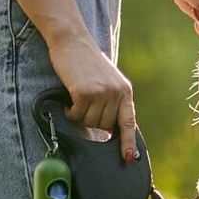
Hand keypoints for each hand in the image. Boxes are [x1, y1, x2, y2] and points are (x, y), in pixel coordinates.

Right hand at [47, 30, 137, 163]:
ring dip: (80, 116)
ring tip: (77, 99)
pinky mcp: (84, 92)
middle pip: (104, 126)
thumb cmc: (87, 63)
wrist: (72, 40)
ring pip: (90, 123)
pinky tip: (69, 100)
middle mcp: (116, 93)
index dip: (128, 143)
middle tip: (85, 105)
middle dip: (92, 121)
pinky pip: (76, 116)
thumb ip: (113, 102)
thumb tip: (109, 129)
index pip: (128, 123)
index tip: (128, 158)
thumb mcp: (108, 81)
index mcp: (125, 91)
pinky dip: (70, 113)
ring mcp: (102, 93)